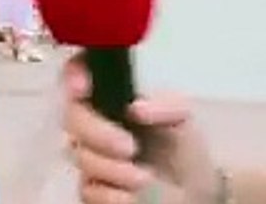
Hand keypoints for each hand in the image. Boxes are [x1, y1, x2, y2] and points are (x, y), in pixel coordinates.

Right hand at [61, 56, 219, 203]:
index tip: (82, 88)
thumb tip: (136, 107)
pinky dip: (110, 194)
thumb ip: (164, 106)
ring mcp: (89, 156)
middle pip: (72, 119)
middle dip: (98, 134)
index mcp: (109, 98)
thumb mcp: (182, 118)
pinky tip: (132, 195)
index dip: (73, 74)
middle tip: (130, 148)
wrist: (194, 190)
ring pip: (81, 156)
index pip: (78, 74)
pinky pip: (87, 189)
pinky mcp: (91, 188)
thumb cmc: (182, 147)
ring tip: (144, 178)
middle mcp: (92, 123)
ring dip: (112, 169)